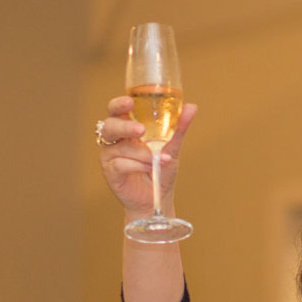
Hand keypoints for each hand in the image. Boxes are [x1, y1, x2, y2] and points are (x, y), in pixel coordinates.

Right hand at [98, 96, 196, 218]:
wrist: (157, 199)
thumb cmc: (161, 170)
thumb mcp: (172, 147)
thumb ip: (179, 128)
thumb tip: (192, 107)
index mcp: (126, 128)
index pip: (116, 110)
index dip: (119, 104)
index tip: (130, 102)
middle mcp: (115, 140)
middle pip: (110, 125)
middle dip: (125, 126)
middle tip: (142, 130)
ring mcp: (110, 156)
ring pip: (120, 147)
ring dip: (141, 152)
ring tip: (158, 158)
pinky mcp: (110, 172)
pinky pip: (120, 164)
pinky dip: (138, 165)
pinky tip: (150, 168)